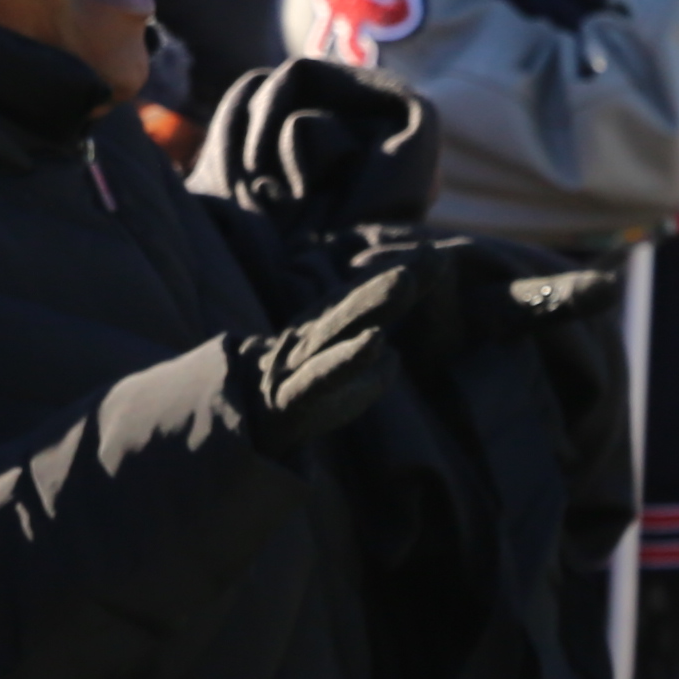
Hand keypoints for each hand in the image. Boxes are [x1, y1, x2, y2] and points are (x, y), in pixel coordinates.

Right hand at [230, 245, 470, 450]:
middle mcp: (315, 336)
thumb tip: (394, 356)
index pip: (369, 300)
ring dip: (372, 302)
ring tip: (405, 282)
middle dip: (393, 278)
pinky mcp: (294, 394)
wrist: (240, 424)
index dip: (405, 279)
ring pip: (340, 326)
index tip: (439, 254)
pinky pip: (323, 373)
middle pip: (357, 303)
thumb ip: (375, 372)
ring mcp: (302, 361)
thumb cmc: (301, 400)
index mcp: (330, 329)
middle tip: (429, 258)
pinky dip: (349, 356)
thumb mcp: (345, 387)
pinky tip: (375, 341)